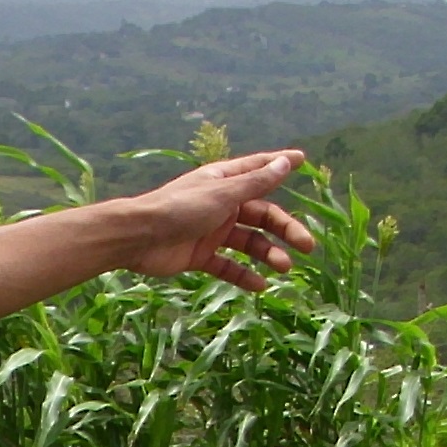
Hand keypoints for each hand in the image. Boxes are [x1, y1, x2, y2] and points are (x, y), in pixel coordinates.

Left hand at [109, 151, 315, 292]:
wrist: (139, 238)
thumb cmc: (180, 208)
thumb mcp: (223, 194)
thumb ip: (256, 182)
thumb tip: (286, 161)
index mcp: (225, 182)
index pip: (258, 169)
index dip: (280, 165)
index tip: (303, 159)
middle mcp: (221, 204)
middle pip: (261, 215)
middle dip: (285, 229)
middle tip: (307, 246)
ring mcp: (211, 231)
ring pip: (248, 242)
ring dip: (268, 254)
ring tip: (284, 268)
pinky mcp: (201, 256)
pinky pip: (228, 266)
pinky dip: (244, 275)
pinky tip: (260, 286)